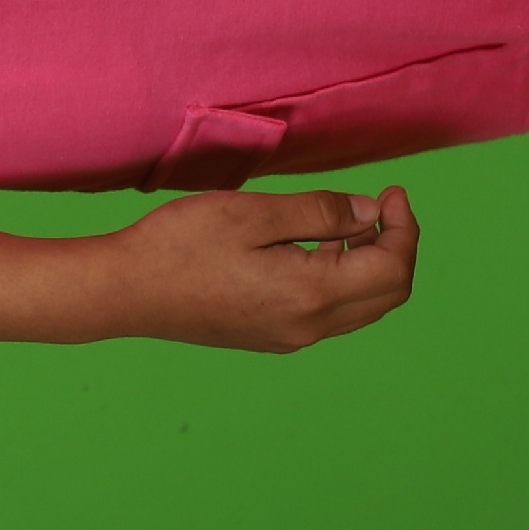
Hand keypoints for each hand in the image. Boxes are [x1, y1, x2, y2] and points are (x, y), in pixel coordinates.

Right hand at [103, 185, 420, 351]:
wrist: (124, 292)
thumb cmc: (180, 245)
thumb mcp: (253, 213)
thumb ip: (320, 212)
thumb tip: (369, 212)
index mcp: (311, 295)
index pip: (392, 267)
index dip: (404, 227)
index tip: (392, 191)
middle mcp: (309, 327)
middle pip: (387, 294)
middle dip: (396, 247)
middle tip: (381, 206)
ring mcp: (289, 337)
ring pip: (361, 307)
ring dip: (369, 265)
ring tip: (345, 222)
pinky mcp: (270, 336)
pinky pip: (330, 314)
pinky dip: (342, 280)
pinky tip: (312, 250)